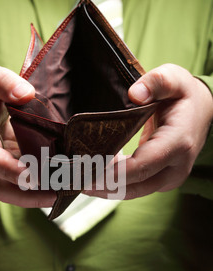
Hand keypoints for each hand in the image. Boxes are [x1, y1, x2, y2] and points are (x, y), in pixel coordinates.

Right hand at [0, 64, 56, 207]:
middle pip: (0, 187)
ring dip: (37, 197)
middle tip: (57, 195)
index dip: (7, 168)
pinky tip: (64, 186)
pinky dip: (42, 190)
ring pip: (12, 192)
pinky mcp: (8, 173)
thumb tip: (27, 94)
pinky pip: (22, 186)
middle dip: (27, 196)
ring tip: (66, 193)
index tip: (30, 176)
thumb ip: (2, 82)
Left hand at [84, 64, 212, 199]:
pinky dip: (111, 184)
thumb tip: (135, 93)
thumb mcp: (175, 78)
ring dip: (103, 188)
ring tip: (75, 178)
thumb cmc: (184, 95)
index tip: (85, 170)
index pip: (142, 165)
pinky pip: (133, 188)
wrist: (203, 112)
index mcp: (178, 143)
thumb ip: (157, 82)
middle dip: (100, 184)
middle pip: (134, 186)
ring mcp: (169, 178)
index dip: (112, 172)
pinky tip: (91, 175)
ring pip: (131, 192)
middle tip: (71, 178)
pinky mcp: (160, 181)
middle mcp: (176, 167)